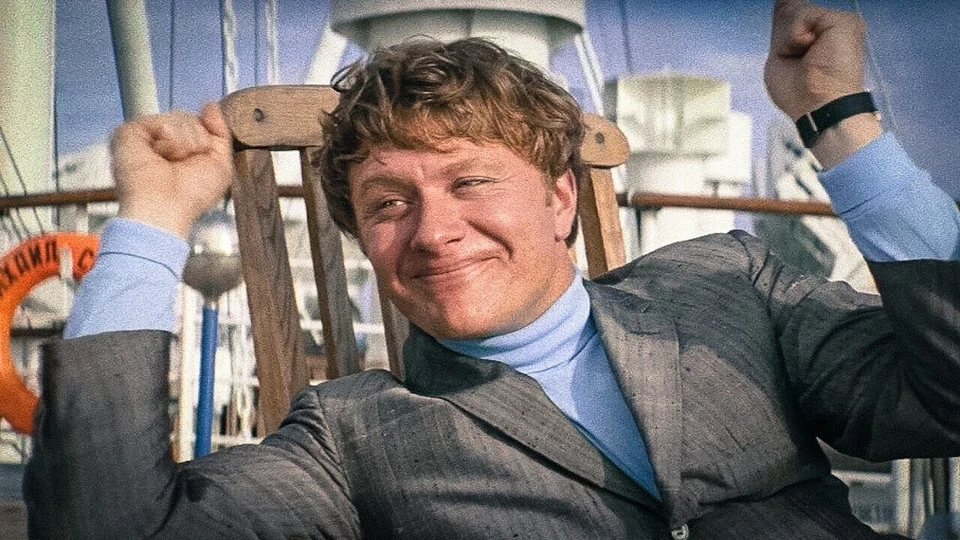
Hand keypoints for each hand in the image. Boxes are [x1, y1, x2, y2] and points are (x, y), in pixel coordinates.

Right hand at [111, 102, 232, 237]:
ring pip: (181, 117)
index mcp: (178, 147)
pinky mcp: (130, 132)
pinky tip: (160, 156)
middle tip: (183, 165)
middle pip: (191, 118)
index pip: (197, 123)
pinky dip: (171, 141)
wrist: (166, 207)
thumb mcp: (220, 165)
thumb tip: (211, 105)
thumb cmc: (191, 196)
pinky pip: (165, 120)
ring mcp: (144, 135)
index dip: (205, 135)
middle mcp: (159, 140)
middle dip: (198, 142)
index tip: (201, 153)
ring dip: (185, 145)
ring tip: (171, 163)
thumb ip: (220, 133)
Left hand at [764, 0, 880, 167]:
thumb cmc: (800, 94)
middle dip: (782, 37)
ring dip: (788, 40)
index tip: (788, 41)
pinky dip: (795, 36)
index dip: (783, 19)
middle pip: (789, 10)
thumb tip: (782, 0)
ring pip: (794, 11)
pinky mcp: (844, 22)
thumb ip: (783, 28)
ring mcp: (839, 23)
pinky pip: (803, 15)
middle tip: (797, 61)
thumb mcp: (780, 56)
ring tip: (806, 59)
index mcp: (817, 35)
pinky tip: (810, 51)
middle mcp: (831, 26)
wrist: (821, 108)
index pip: (791, 11)